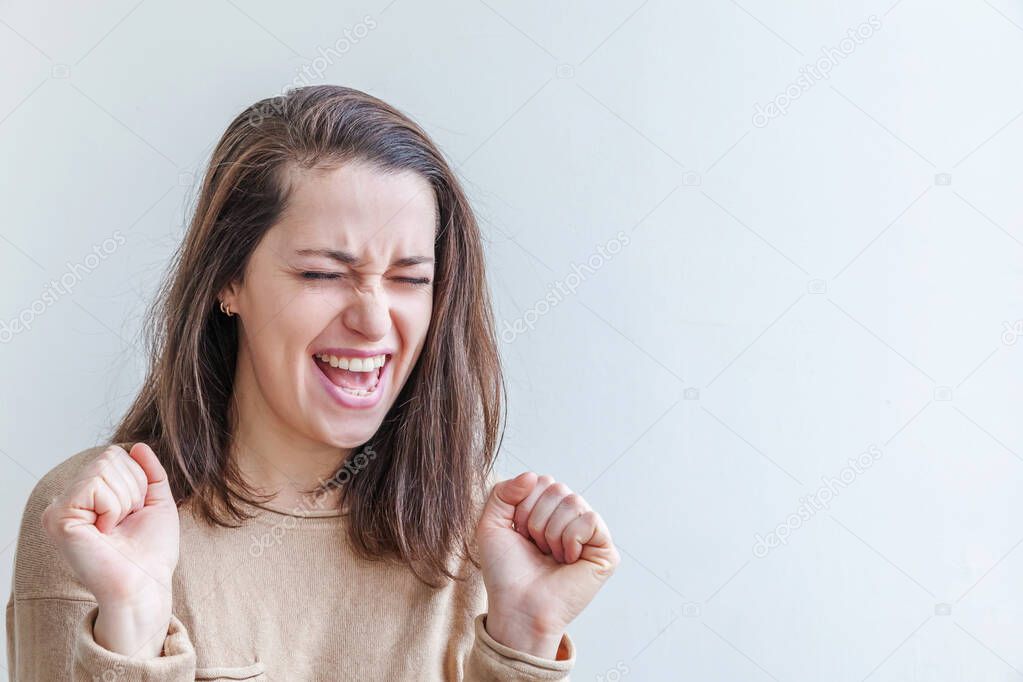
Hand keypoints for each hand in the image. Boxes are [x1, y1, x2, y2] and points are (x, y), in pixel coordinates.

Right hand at [41, 443, 179, 657]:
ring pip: (104, 468)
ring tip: (115, 528)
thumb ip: (150, 472)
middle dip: (133, 488)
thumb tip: (138, 446)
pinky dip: (113, 508)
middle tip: (125, 522)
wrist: (146, 583)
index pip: (116, 454)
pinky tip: (105, 532)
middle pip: (110, 457)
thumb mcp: (157, 501)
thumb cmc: (151, 550)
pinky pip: (95, 486)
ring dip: (125, 500)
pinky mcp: (58, 518)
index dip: (138, 481)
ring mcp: (59, 508)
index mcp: (89, 495)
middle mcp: (69, 499)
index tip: (134, 513)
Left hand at [475, 472, 618, 657]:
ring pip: (574, 502)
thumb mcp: (491, 524)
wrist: (517, 605)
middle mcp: (571, 518)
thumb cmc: (505, 572)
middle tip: (535, 547)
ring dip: (551, 533)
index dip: (523, 506)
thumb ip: (503, 491)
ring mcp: (590, 534)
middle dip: (537, 519)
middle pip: (558, 488)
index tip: (520, 534)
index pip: (542, 480)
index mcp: (548, 510)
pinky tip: (568, 560)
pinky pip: (590, 520)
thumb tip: (533, 476)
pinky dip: (571, 539)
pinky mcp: (605, 551)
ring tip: (550, 556)